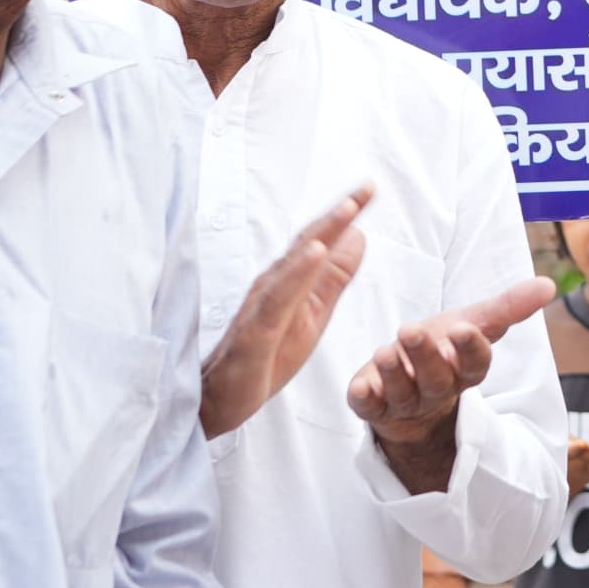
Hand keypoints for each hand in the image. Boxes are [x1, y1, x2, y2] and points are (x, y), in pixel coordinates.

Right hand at [203, 186, 374, 436]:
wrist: (218, 400)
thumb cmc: (265, 356)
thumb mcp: (313, 316)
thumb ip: (334, 278)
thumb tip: (359, 236)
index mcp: (289, 282)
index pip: (319, 241)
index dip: (345, 215)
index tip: (370, 187)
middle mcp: (272, 285)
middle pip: (308, 242)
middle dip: (338, 213)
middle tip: (367, 187)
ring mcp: (261, 306)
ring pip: (293, 265)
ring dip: (320, 234)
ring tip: (347, 210)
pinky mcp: (254, 332)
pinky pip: (277, 299)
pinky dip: (296, 274)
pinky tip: (314, 254)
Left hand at [349, 275, 557, 491]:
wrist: (408, 386)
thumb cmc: (443, 348)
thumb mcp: (472, 323)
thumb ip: (508, 308)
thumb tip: (549, 284)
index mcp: (463, 370)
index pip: (475, 364)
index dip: (470, 349)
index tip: (463, 329)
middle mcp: (437, 389)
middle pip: (436, 379)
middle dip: (424, 356)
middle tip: (411, 330)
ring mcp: (404, 402)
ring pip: (402, 393)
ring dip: (394, 373)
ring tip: (384, 352)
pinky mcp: (373, 408)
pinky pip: (369, 409)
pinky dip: (365, 399)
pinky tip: (360, 387)